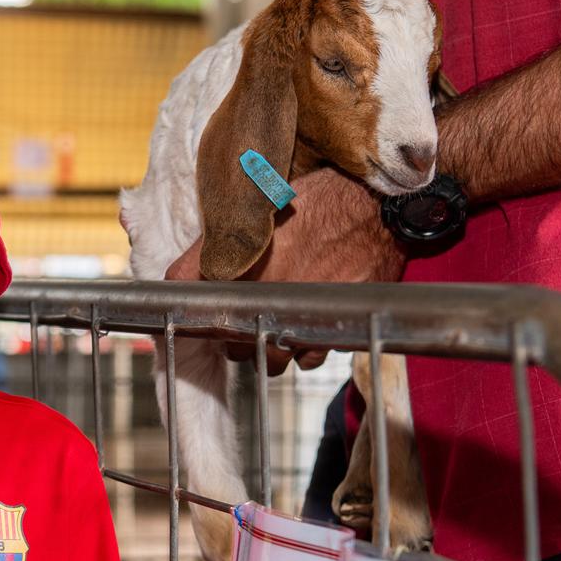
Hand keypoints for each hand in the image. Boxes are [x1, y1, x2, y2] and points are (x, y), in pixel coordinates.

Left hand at [166, 167, 402, 373]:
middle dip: (232, 333)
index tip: (190, 307)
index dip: (183, 298)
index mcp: (237, 260)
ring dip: (267, 347)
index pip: (181, 284)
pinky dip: (304, 350)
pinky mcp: (328, 333)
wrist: (379, 209)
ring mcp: (296, 319)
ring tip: (276, 327)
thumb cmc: (323, 200)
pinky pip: (305, 360)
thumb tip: (191, 262)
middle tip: (245, 316)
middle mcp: (262, 296)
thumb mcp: (264, 202)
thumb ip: (224, 232)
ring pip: (267, 359)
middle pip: (226, 341)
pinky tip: (308, 328)